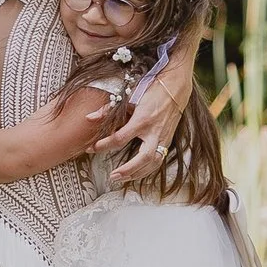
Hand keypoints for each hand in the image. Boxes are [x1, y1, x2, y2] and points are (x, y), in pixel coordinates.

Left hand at [99, 57, 186, 185]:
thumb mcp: (128, 97)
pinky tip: (136, 174)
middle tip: (112, 176)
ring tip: (121, 178)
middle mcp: (154, 131)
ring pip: (153, 163)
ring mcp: (163, 138)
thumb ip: (109, 110)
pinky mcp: (168, 141)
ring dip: (137, 173)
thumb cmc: (151, 90)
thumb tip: (90, 118)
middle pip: (143, 157)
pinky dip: (147, 170)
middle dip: (128, 169)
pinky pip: (158, 160)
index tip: (92, 148)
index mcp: (143, 119)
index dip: (104, 145)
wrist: (176, 88)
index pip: (120, 138)